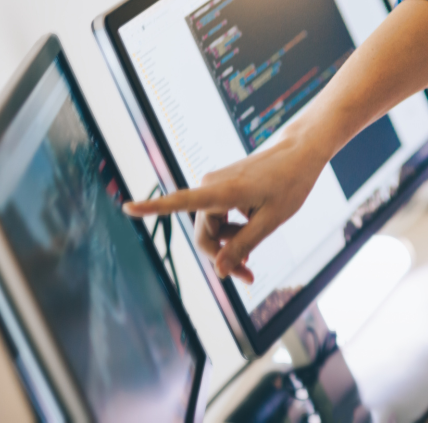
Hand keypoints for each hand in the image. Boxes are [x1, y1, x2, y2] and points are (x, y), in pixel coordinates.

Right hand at [123, 130, 324, 282]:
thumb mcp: (272, 221)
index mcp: (223, 191)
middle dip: (221, 257)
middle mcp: (212, 185)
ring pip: (212, 227)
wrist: (301, 152)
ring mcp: (216, 184)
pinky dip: (232, 230)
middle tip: (248, 276)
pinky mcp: (223, 186)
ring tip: (252, 260)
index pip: (180, 201)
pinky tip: (249, 238)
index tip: (127, 207)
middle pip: (203, 233)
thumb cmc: (290, 183)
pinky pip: (219, 216)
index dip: (153, 207)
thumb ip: (243, 245)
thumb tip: (219, 272)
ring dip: (229, 245)